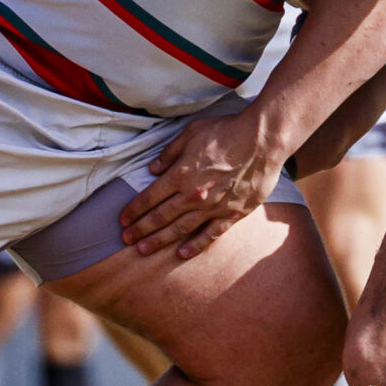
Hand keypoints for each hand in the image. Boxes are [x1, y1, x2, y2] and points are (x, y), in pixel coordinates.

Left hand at [118, 109, 286, 259]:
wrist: (263, 140)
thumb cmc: (226, 131)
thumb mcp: (190, 133)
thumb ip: (169, 153)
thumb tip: (152, 169)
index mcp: (181, 175)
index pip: (149, 197)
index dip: (133, 210)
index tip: (122, 220)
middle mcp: (193, 195)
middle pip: (161, 217)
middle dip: (141, 230)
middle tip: (126, 240)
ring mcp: (213, 207)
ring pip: (181, 229)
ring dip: (160, 241)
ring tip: (143, 250)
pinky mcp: (233, 214)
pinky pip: (211, 234)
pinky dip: (195, 245)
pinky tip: (182, 254)